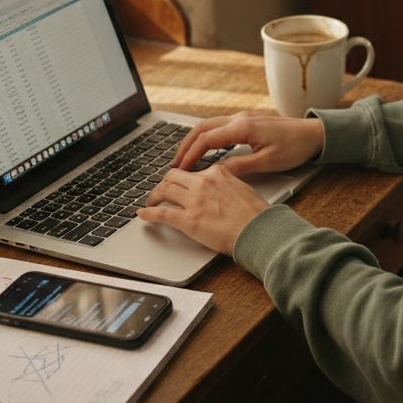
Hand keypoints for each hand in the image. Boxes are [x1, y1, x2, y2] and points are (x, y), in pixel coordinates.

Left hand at [137, 166, 267, 254]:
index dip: (182, 178)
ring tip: (151, 202)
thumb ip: (226, 184)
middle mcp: (203, 182)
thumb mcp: (242, 188)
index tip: (179, 183)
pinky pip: (162, 213)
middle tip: (161, 191)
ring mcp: (194, 201)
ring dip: (154, 196)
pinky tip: (142, 214)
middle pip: (173, 176)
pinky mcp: (189, 220)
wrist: (259, 231)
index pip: (192, 170)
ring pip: (164, 190)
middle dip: (164, 183)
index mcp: (217, 173)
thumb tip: (219, 189)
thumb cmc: (256, 215)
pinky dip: (149, 213)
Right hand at [171, 112, 324, 175]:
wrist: (315, 134)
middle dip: (185, 146)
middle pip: (202, 129)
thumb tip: (215, 172)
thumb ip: (239, 167)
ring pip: (209, 125)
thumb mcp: (267, 162)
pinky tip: (204, 148)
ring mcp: (243, 117)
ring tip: (184, 157)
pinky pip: (219, 125)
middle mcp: (239, 118)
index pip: (206, 139)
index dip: (190, 155)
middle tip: (174, 164)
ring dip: (194, 140)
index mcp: (242, 127)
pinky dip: (206, 136)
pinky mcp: (248, 120)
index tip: (179, 169)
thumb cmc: (295, 147)